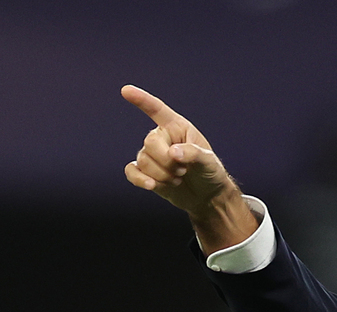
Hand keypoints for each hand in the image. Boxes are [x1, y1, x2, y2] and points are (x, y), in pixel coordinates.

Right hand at [121, 85, 257, 249]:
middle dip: (167, 161)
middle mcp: (162, 138)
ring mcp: (152, 155)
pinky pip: (132, 172)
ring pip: (144, 161)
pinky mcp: (146, 172)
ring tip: (179, 179)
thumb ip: (193, 153)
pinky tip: (151, 185)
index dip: (142, 100)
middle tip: (184, 171)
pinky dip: (140, 180)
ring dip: (163, 175)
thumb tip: (172, 153)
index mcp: (177, 127)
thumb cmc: (210, 173)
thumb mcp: (209, 161)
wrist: (207, 197)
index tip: (126, 90)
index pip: (157, 110)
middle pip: (150, 143)